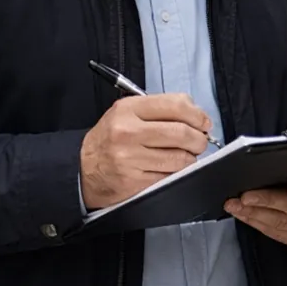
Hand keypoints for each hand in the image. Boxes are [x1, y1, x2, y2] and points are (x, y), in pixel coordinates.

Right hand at [80, 94, 211, 209]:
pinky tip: (171, 168)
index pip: (176, 105)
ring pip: (180, 157)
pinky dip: (177, 172)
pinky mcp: (135, 180)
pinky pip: (170, 176)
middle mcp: (128, 132)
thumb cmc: (109, 139)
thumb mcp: (126, 113)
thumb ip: (158, 110)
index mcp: (128, 109)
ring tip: (185, 155)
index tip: (204, 122)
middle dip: (199, 139)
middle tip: (200, 141)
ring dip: (190, 157)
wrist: (82, 169)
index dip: (197, 114)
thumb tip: (196, 116)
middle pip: (183, 132)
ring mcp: (131, 158)